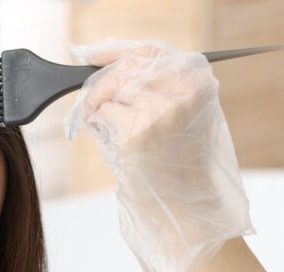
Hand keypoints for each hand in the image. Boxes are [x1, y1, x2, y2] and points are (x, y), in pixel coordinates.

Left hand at [65, 39, 255, 271]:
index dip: (113, 51)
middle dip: (99, 87)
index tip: (87, 54)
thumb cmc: (177, 167)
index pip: (149, 50)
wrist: (186, 210)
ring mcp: (160, 111)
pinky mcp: (137, 132)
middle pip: (124, 68)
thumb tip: (103, 71)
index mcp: (196, 82)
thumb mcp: (177, 117)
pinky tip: (115, 145)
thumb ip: (150, 90)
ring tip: (115, 135)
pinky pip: (101, 115)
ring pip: (109, 92)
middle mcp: (183, 91)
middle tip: (89, 106)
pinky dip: (98, 127)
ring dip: (100, 111)